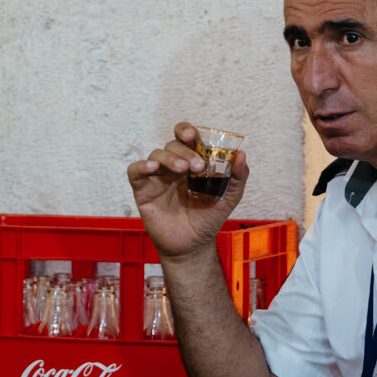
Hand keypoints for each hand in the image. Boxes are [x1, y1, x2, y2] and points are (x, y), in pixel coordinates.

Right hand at [125, 121, 248, 260]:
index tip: (193, 135)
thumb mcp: (229, 197)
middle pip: (172, 145)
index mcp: (191, 162)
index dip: (186, 130)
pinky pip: (135, 171)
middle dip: (185, 151)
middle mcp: (173, 166)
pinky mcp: (143, 191)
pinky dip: (141, 166)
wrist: (192, 245)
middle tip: (197, 166)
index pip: (185, 138)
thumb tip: (241, 154)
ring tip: (182, 169)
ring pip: (156, 155)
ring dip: (169, 158)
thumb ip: (238, 176)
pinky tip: (153, 169)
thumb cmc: (208, 219)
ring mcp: (157, 178)